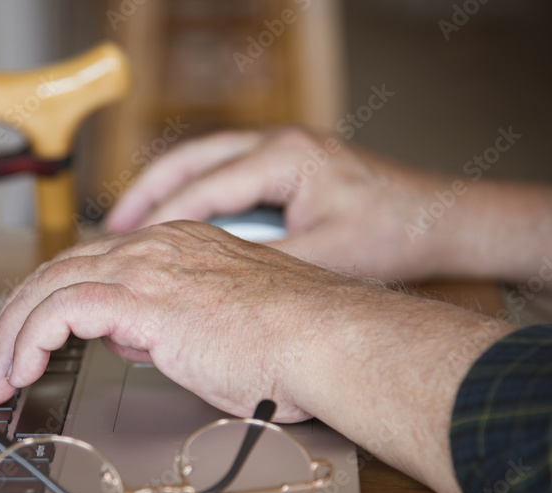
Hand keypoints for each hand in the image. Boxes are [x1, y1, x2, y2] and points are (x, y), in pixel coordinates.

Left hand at [0, 219, 518, 492]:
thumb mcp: (213, 335)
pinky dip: (30, 341)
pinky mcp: (143, 297)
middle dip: (12, 321)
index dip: (45, 306)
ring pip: (47, 289)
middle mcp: (154, 249)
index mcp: (173, 249)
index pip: (86, 268)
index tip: (25, 343)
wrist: (328, 343)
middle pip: (54, 273)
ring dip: (10, 338)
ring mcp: (146, 268)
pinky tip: (20, 373)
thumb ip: (163, 327)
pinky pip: (61, 312)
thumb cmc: (292, 348)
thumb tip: (128, 338)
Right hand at [105, 127, 450, 282]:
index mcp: (284, 159)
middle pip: (187, 162)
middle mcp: (275, 144)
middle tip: (113, 229)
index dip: (157, 223)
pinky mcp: (282, 164)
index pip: (201, 189)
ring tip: (127, 225)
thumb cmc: (392, 236)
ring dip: (160, 191)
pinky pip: (218, 173)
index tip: (126, 251)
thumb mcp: (321, 261)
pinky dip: (187, 195)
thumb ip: (261, 270)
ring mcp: (278, 149)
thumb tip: (212, 289)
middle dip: (144, 196)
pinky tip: (172, 223)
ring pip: (198, 162)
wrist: (438, 219)